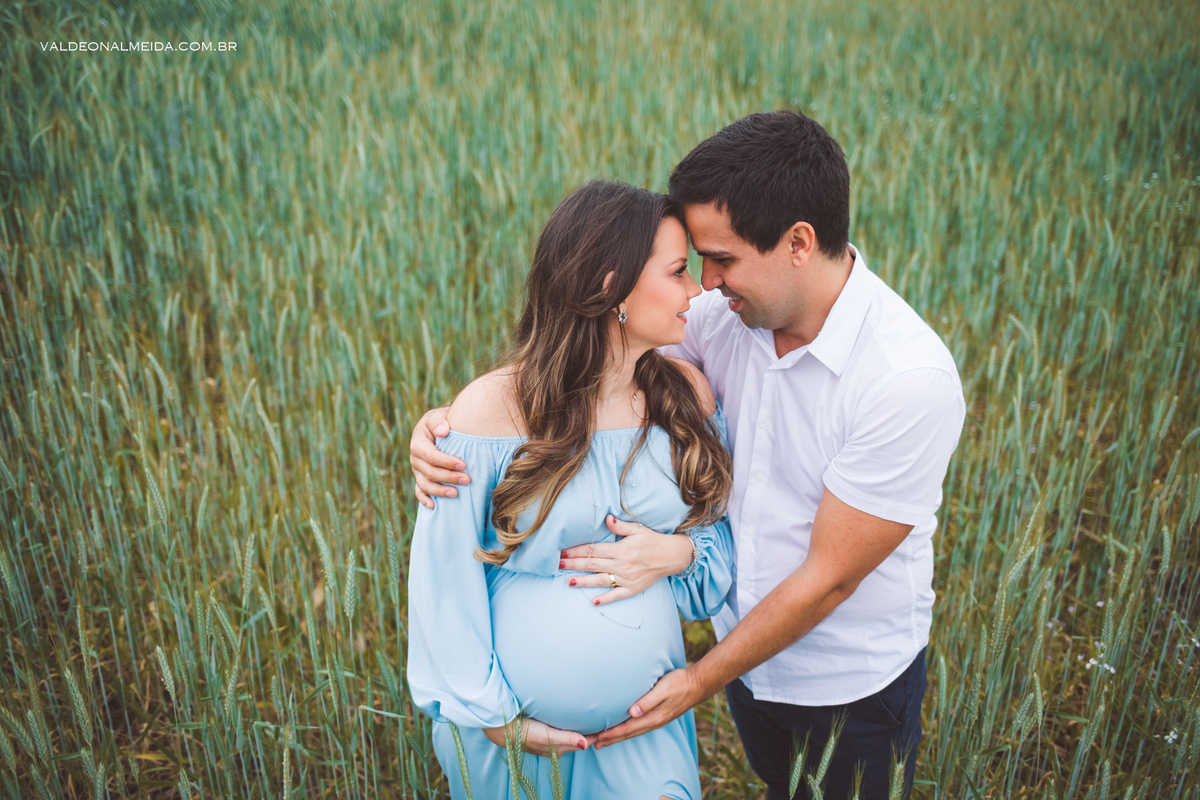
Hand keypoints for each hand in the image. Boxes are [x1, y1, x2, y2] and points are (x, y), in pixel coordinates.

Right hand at [409, 407, 469, 508]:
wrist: (439, 427)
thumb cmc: (442, 421)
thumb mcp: (439, 415)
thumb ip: (439, 420)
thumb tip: (442, 430)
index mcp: (418, 442)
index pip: (431, 456)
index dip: (447, 462)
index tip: (464, 465)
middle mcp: (415, 457)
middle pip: (429, 472)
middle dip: (448, 477)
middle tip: (467, 480)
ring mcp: (416, 469)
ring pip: (424, 485)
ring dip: (439, 491)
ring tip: (456, 494)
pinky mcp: (420, 477)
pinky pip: (419, 491)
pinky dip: (424, 499)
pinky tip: (433, 506)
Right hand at [482, 718, 596, 756]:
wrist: (504, 730)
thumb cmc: (525, 731)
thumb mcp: (547, 735)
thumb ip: (566, 739)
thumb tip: (585, 745)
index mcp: (561, 746)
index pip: (586, 740)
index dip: (598, 733)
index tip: (611, 725)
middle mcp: (558, 746)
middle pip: (581, 739)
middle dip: (593, 732)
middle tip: (607, 720)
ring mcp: (551, 742)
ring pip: (572, 736)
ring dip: (582, 730)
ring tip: (593, 719)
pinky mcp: (544, 735)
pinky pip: (563, 732)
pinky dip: (570, 728)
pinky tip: (570, 720)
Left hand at [559, 515, 693, 605]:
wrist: (672, 556)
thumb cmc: (652, 540)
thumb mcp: (637, 529)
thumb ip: (620, 526)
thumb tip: (606, 518)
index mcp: (620, 549)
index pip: (594, 550)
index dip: (577, 551)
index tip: (563, 552)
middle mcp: (621, 565)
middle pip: (593, 564)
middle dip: (574, 564)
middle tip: (557, 565)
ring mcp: (626, 578)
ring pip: (601, 580)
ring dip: (584, 581)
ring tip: (568, 581)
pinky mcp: (633, 588)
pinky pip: (617, 595)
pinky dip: (605, 599)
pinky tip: (593, 602)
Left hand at [595, 668, 705, 748]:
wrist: (698, 684)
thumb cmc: (679, 683)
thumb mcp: (663, 689)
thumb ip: (648, 701)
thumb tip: (632, 712)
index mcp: (653, 718)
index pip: (627, 729)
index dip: (611, 734)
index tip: (597, 738)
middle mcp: (654, 722)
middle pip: (628, 734)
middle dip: (610, 739)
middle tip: (593, 745)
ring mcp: (657, 720)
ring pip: (632, 732)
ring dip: (617, 737)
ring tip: (603, 741)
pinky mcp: (658, 715)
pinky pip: (638, 727)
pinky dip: (627, 730)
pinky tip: (623, 729)